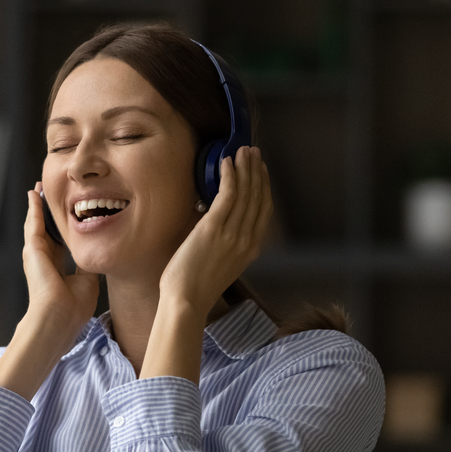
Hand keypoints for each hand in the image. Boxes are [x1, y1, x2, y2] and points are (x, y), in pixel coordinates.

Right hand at [21, 182, 98, 337]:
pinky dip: (33, 207)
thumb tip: (95, 252)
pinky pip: (33, 222)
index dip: (63, 230)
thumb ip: (88, 264)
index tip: (67, 217)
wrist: (59, 316)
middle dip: (47, 214)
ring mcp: (36, 254)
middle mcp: (44, 260)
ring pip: (37, 224)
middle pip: (46, 231)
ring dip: (38, 206)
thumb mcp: (88, 281)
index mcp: (57, 269)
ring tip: (39, 189)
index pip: (59, 244)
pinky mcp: (32, 248)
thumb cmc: (73, 307)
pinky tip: (34, 194)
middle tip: (49, 195)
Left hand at [159, 146, 271, 316]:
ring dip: (245, 168)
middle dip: (256, 171)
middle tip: (253, 152)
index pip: (263, 210)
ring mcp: (232, 233)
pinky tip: (227, 162)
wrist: (186, 300)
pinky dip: (230, 176)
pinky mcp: (214, 228)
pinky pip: (227, 195)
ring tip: (243, 151)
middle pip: (257, 197)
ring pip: (246, 192)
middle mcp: (247, 239)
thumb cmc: (196, 286)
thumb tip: (219, 223)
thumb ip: (227, 244)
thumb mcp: (222, 264)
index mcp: (251, 248)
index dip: (264, 187)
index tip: (261, 170)